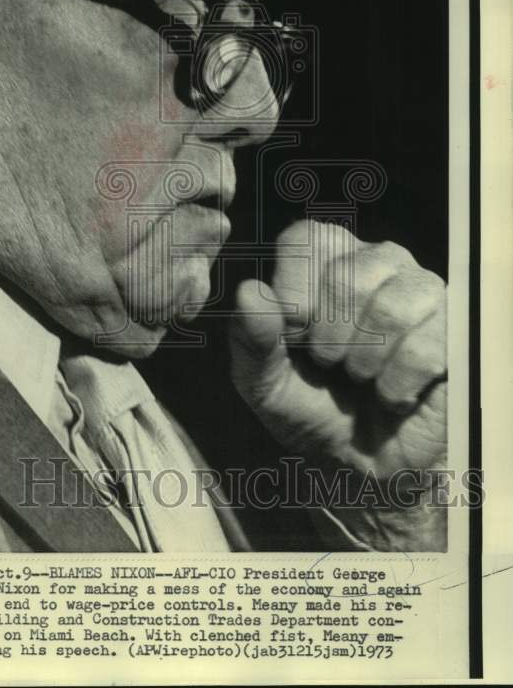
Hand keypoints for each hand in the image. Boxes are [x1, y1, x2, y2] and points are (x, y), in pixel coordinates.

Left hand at [230, 220, 446, 480]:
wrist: (362, 466)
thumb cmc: (310, 408)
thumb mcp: (262, 380)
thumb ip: (251, 337)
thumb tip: (249, 290)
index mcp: (325, 260)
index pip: (306, 238)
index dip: (293, 293)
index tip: (293, 336)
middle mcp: (376, 262)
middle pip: (349, 273)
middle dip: (328, 337)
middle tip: (328, 363)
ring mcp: (421, 292)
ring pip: (393, 307)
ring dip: (364, 360)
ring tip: (360, 378)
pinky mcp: (455, 332)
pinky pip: (424, 349)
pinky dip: (394, 387)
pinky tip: (390, 395)